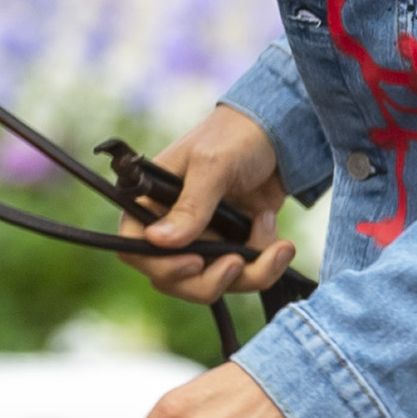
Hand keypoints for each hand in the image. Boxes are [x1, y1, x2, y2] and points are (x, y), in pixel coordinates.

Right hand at [120, 102, 296, 304]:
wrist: (281, 134)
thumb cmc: (236, 136)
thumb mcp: (212, 164)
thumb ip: (190, 206)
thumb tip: (157, 241)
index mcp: (152, 201)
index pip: (133, 246)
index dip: (158, 264)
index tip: (193, 262)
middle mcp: (173, 226)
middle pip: (172, 278)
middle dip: (208, 281)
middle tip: (235, 264)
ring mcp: (204, 239)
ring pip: (211, 284)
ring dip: (248, 274)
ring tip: (278, 246)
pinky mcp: (234, 247)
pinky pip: (244, 276)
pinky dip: (266, 266)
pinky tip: (282, 242)